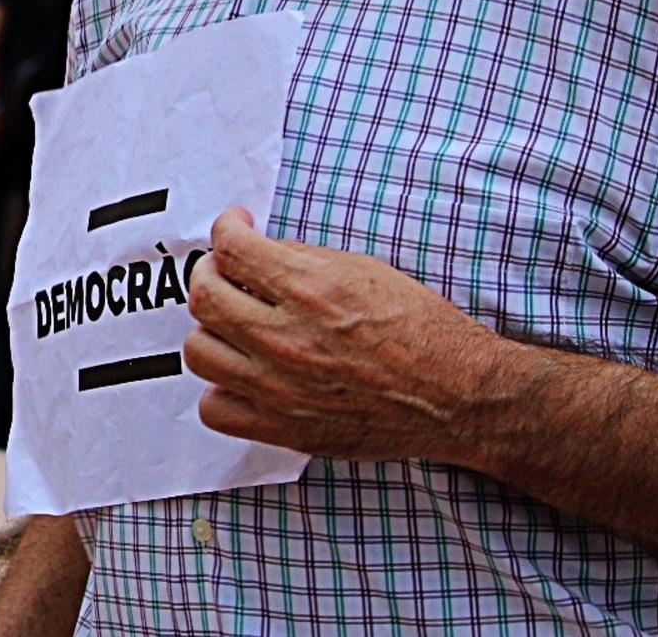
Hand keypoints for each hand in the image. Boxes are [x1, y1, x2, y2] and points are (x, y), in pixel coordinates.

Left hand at [181, 207, 505, 463]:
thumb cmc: (423, 331)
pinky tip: (245, 373)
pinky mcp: (285, 428)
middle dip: (211, 273)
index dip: (227, 228)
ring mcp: (280, 388)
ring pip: (199, 351)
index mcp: (310, 290)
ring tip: (235, 324)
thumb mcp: (366, 270)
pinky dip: (223, 389)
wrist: (459, 396)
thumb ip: (302, 260)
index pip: (230, 247)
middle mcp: (287, 339)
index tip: (235, 229)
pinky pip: (215, 409)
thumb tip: (258, 250)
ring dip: (212, 330)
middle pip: (203, 297)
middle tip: (227, 271)